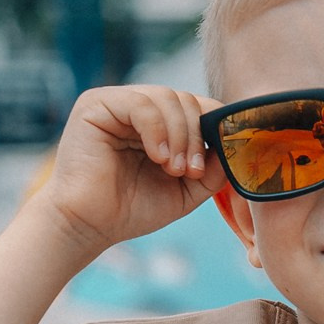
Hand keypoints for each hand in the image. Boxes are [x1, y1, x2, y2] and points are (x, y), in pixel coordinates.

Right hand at [34, 85, 225, 256]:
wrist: (90, 225)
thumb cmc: (132, 208)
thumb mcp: (185, 189)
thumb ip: (212, 168)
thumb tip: (233, 145)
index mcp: (160, 124)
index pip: (197, 107)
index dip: (213, 128)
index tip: (213, 163)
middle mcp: (139, 108)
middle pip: (185, 100)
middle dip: (196, 136)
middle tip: (190, 171)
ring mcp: (118, 103)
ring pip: (167, 97)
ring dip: (179, 136)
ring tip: (172, 169)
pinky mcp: (96, 104)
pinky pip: (141, 103)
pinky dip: (157, 130)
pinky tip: (157, 157)